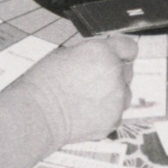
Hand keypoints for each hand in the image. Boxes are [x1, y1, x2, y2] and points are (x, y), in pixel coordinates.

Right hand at [13, 34, 138, 144]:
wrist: (39, 114)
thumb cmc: (44, 82)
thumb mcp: (66, 54)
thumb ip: (91, 54)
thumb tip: (100, 57)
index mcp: (103, 52)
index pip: (129, 47)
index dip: (121, 52)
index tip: (117, 56)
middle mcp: (115, 74)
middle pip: (127, 71)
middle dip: (114, 74)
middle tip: (93, 80)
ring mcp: (117, 99)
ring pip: (125, 93)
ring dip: (113, 94)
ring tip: (89, 98)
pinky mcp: (114, 119)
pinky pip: (117, 112)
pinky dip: (107, 112)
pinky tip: (87, 112)